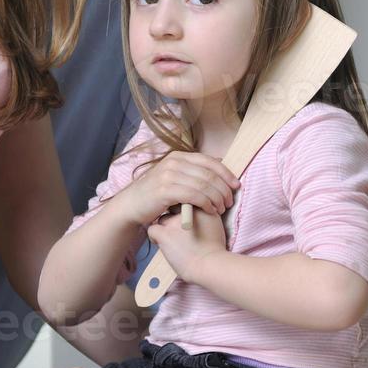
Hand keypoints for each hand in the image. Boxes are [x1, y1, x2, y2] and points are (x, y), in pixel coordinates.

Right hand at [111, 151, 239, 227]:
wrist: (131, 205)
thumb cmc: (156, 193)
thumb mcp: (174, 176)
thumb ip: (193, 170)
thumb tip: (220, 163)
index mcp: (179, 156)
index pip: (210, 162)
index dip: (226, 174)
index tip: (236, 186)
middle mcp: (174, 162)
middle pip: (209, 174)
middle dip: (224, 189)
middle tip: (229, 202)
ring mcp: (169, 175)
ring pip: (204, 186)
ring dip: (217, 198)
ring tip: (222, 209)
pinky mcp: (165, 190)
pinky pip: (195, 196)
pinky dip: (207, 204)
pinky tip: (211, 211)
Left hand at [146, 206, 227, 281]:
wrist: (210, 264)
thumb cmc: (214, 250)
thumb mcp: (216, 225)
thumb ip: (206, 216)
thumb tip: (198, 216)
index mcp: (201, 207)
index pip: (186, 201)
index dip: (183, 211)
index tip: (186, 223)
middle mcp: (187, 210)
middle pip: (173, 207)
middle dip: (174, 217)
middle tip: (178, 232)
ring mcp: (174, 221)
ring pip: (162, 218)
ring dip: (165, 228)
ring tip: (173, 241)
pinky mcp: (165, 234)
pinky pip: (153, 229)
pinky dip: (155, 236)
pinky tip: (161, 243)